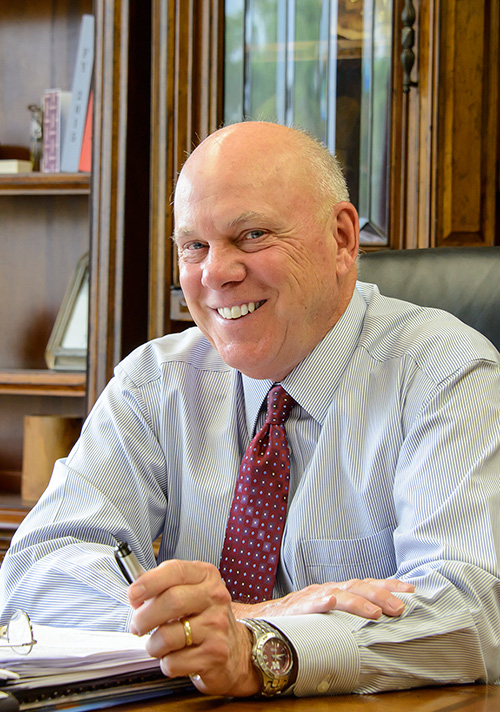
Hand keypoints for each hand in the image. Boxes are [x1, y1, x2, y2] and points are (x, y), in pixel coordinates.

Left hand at [128, 559, 260, 696]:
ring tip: (158, 644)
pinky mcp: (215, 654)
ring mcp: (217, 626)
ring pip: (168, 636)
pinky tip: (176, 657)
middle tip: (137, 626)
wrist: (234, 648)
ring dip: (153, 645)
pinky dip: (166, 663)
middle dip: (144, 617)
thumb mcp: (190, 592)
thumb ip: (164, 587)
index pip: (176, 570)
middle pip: (171, 601)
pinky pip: (174, 661)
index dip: (149, 581)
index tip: (133, 594)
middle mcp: (215, 597)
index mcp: (206, 576)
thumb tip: (135, 595)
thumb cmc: (203, 617)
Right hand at [231, 577, 414, 619]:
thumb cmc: (294, 620)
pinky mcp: (300, 607)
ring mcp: (314, 596)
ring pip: (343, 593)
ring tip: (381, 612)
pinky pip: (318, 603)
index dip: (388, 586)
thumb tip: (374, 625)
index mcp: (335, 591)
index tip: (410, 590)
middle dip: (382, 593)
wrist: (260, 619)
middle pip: (359, 585)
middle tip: (402, 604)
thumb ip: (344, 617)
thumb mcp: (324, 615)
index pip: (366, 584)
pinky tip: (344, 606)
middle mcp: (327, 589)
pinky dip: (333, 603)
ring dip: (364, 601)